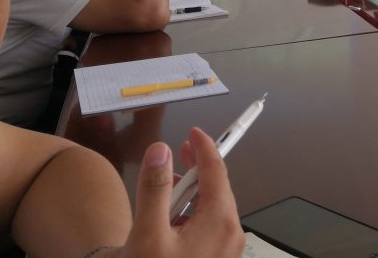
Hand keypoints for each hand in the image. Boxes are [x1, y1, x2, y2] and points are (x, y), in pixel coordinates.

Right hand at [112, 128, 243, 257]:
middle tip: (181, 151)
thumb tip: (160, 151)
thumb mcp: (147, 233)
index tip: (194, 132)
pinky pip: (207, 229)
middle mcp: (230, 236)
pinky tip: (169, 220)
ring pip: (210, 210)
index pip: (216, 171)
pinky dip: (190, 217)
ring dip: (190, 196)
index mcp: (221, 223)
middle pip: (217, 189)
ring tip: (165, 190)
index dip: (204, 147)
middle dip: (197, 169)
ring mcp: (225, 251)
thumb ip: (154, 190)